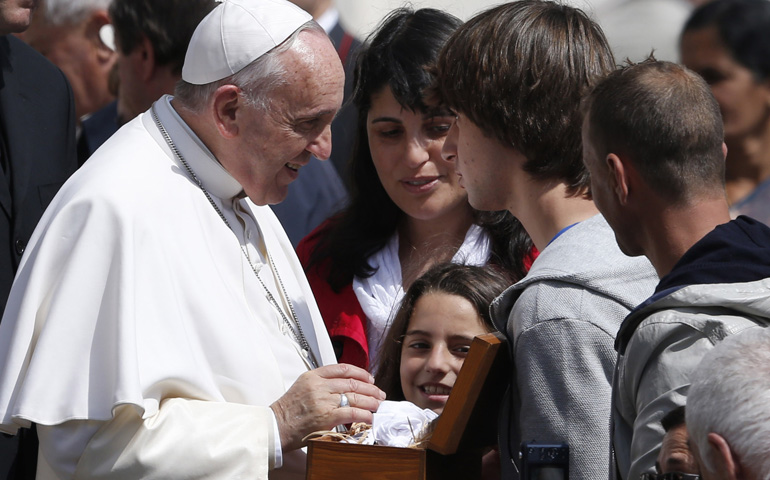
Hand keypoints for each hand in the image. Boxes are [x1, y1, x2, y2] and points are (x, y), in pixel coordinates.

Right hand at [270, 363, 385, 451]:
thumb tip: (344, 388)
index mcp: (313, 376)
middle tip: (379, 394)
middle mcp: (319, 385)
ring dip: (370, 401)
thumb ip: (321, 384)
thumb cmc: (288, 411)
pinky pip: (352, 413)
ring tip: (378, 405)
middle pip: (352, 382)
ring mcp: (323, 400)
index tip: (369, 378)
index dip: (360, 372)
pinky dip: (364, 415)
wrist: (276, 426)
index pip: (342, 368)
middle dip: (370, 388)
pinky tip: (370, 417)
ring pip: (355, 397)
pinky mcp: (327, 416)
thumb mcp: (302, 387)